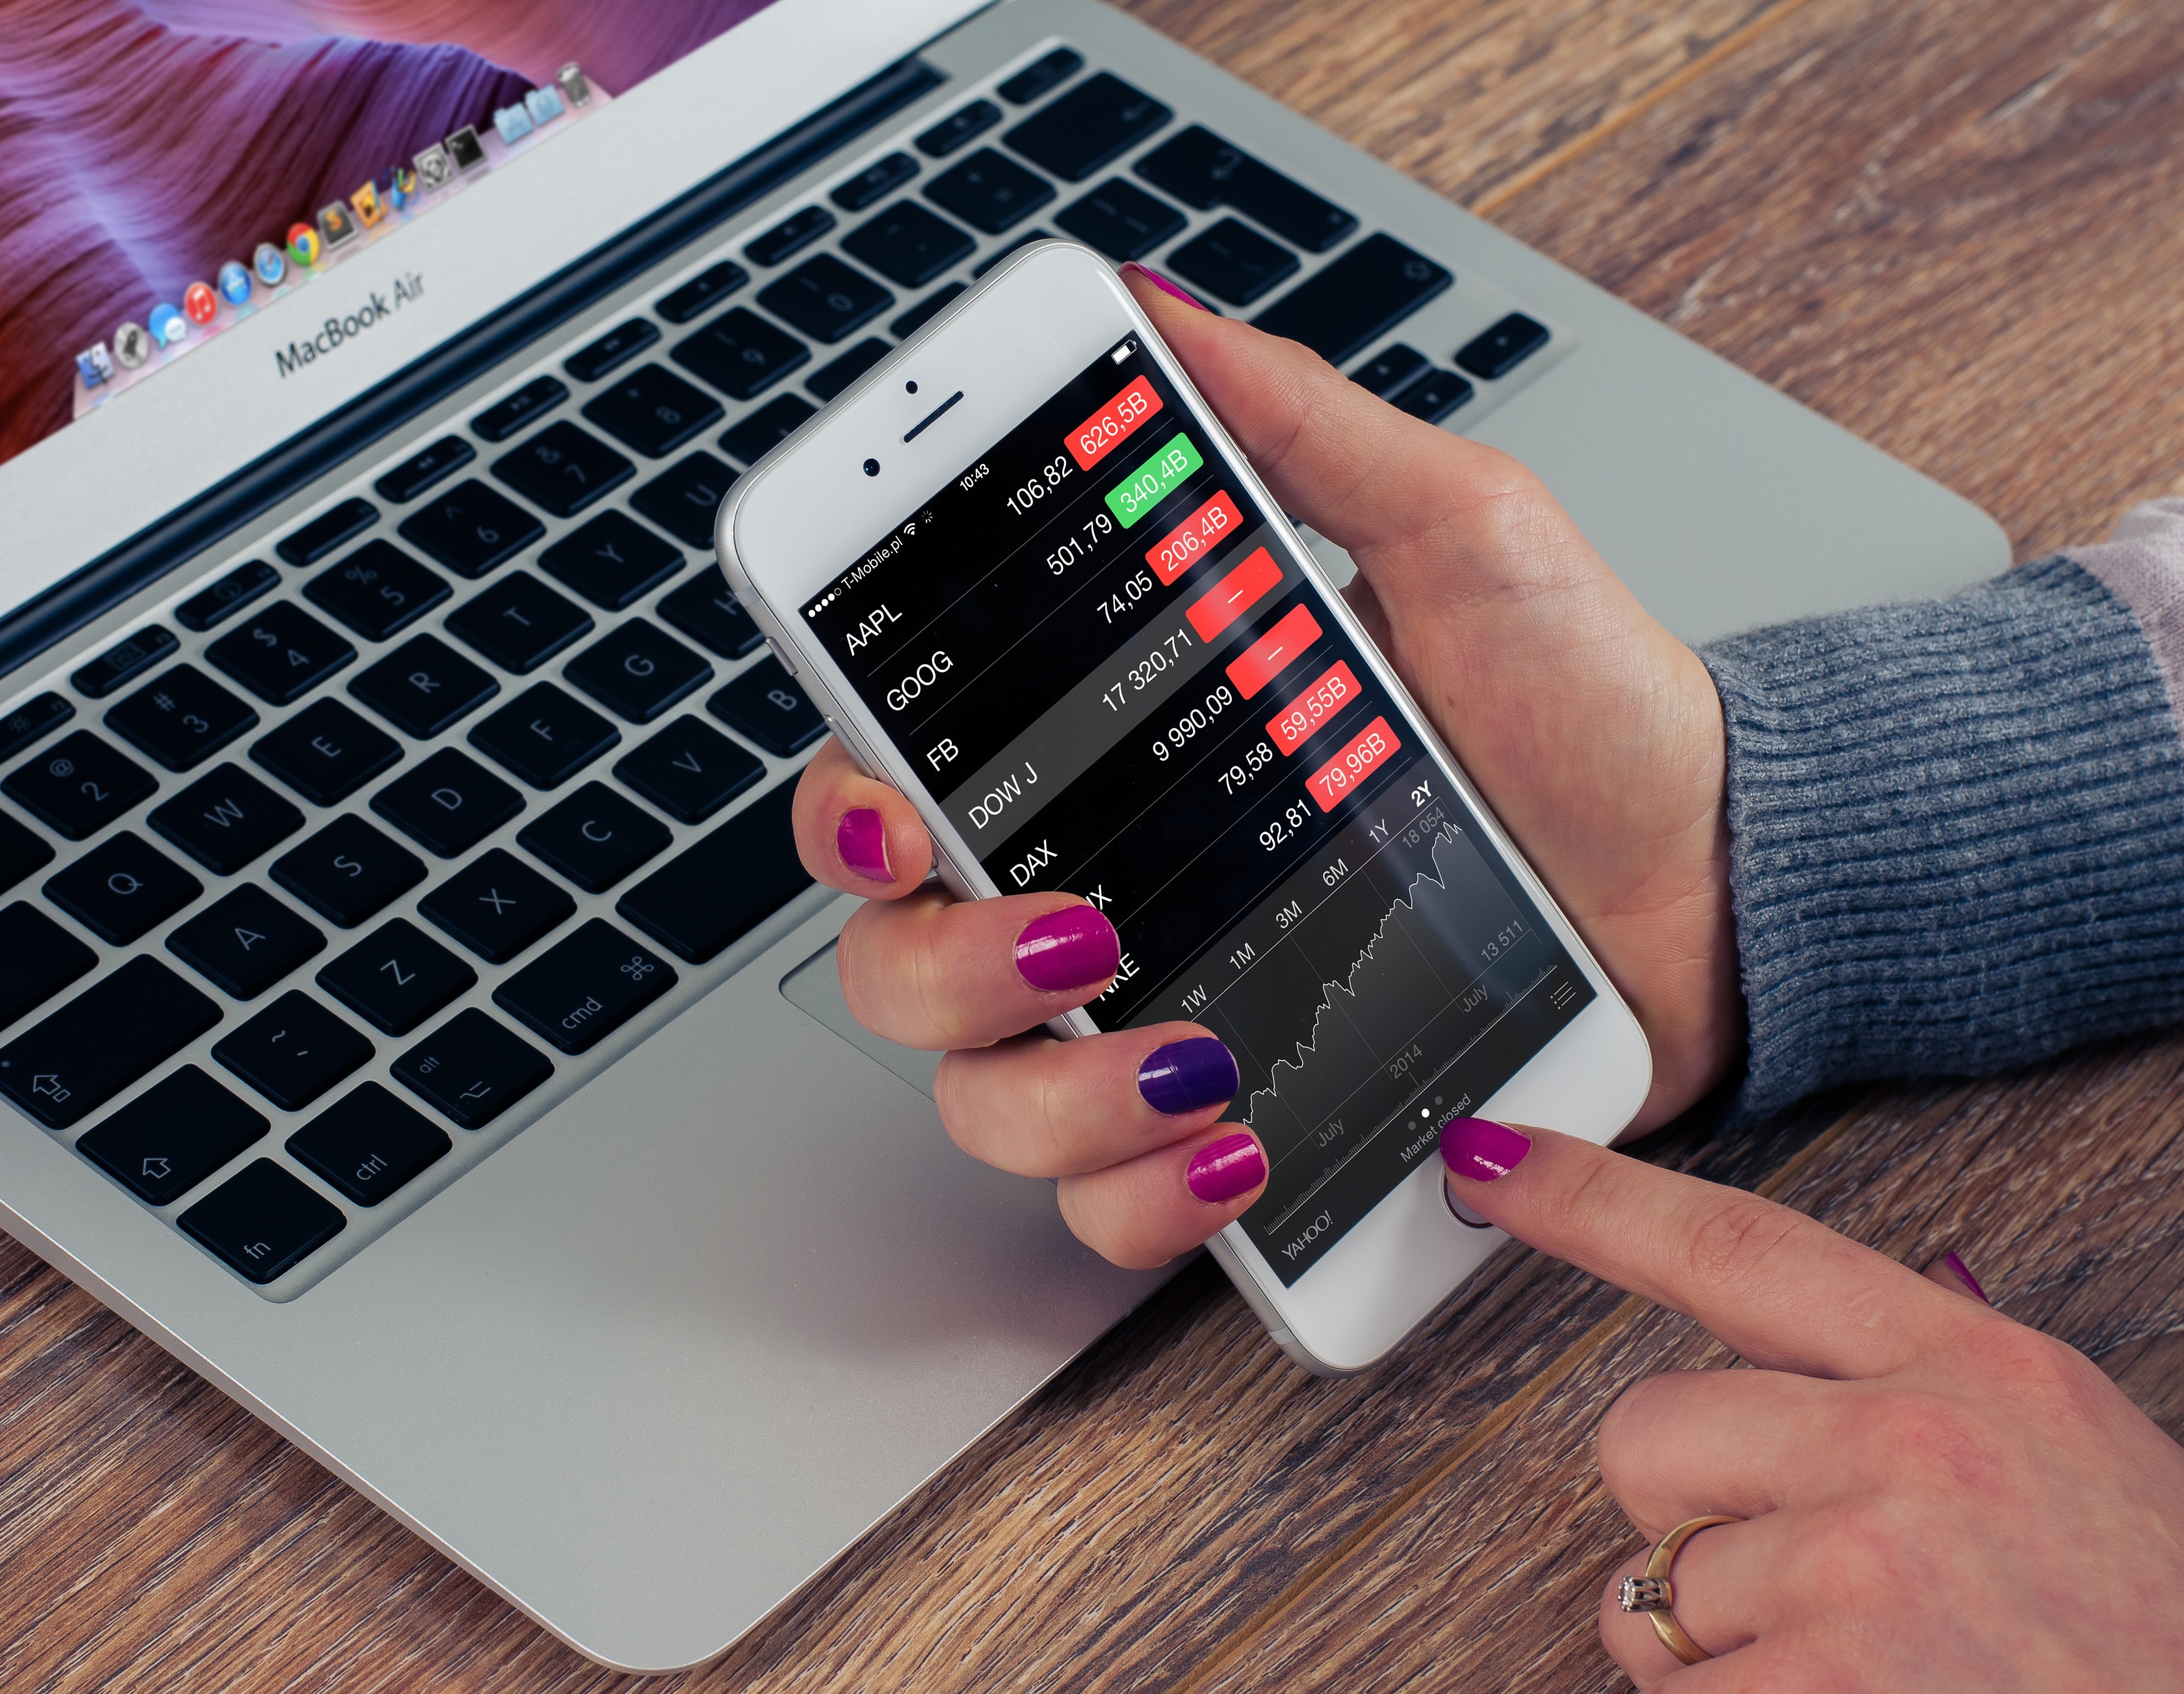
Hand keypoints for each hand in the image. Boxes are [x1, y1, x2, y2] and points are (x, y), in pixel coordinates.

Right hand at [791, 272, 1742, 1267]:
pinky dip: (1148, 1198)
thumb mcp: (1456, 532)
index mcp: (1112, 754)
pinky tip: (1237, 1145)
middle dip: (951, 968)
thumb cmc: (1588, 709)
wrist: (1717, 876)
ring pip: (985, 1104)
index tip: (899, 819)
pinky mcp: (1233, 1132)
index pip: (897, 782)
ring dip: (1061, 1099)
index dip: (849, 811)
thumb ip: (1296, 431)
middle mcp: (1104, 895)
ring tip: (1204, 1060)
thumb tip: (1152, 309)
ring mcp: (1154, 1026)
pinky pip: (1111, 1209)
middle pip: (899, 964)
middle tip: (1083, 936)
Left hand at [1440, 1116, 2183, 1686]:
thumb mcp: (2070, 1467)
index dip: (1592, 1197)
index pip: (1737, 1246)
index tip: (1489, 1158)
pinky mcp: (1822, 1692)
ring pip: (1647, 1592)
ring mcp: (1863, 1574)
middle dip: (1683, 1518)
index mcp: (1978, 1369)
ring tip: (1862, 1678)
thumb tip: (1776, 1364)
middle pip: (1644, 1431)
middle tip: (1808, 1591)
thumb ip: (1921, 1398)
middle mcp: (1912, 1449)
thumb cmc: (2154, 1638)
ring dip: (1718, 1656)